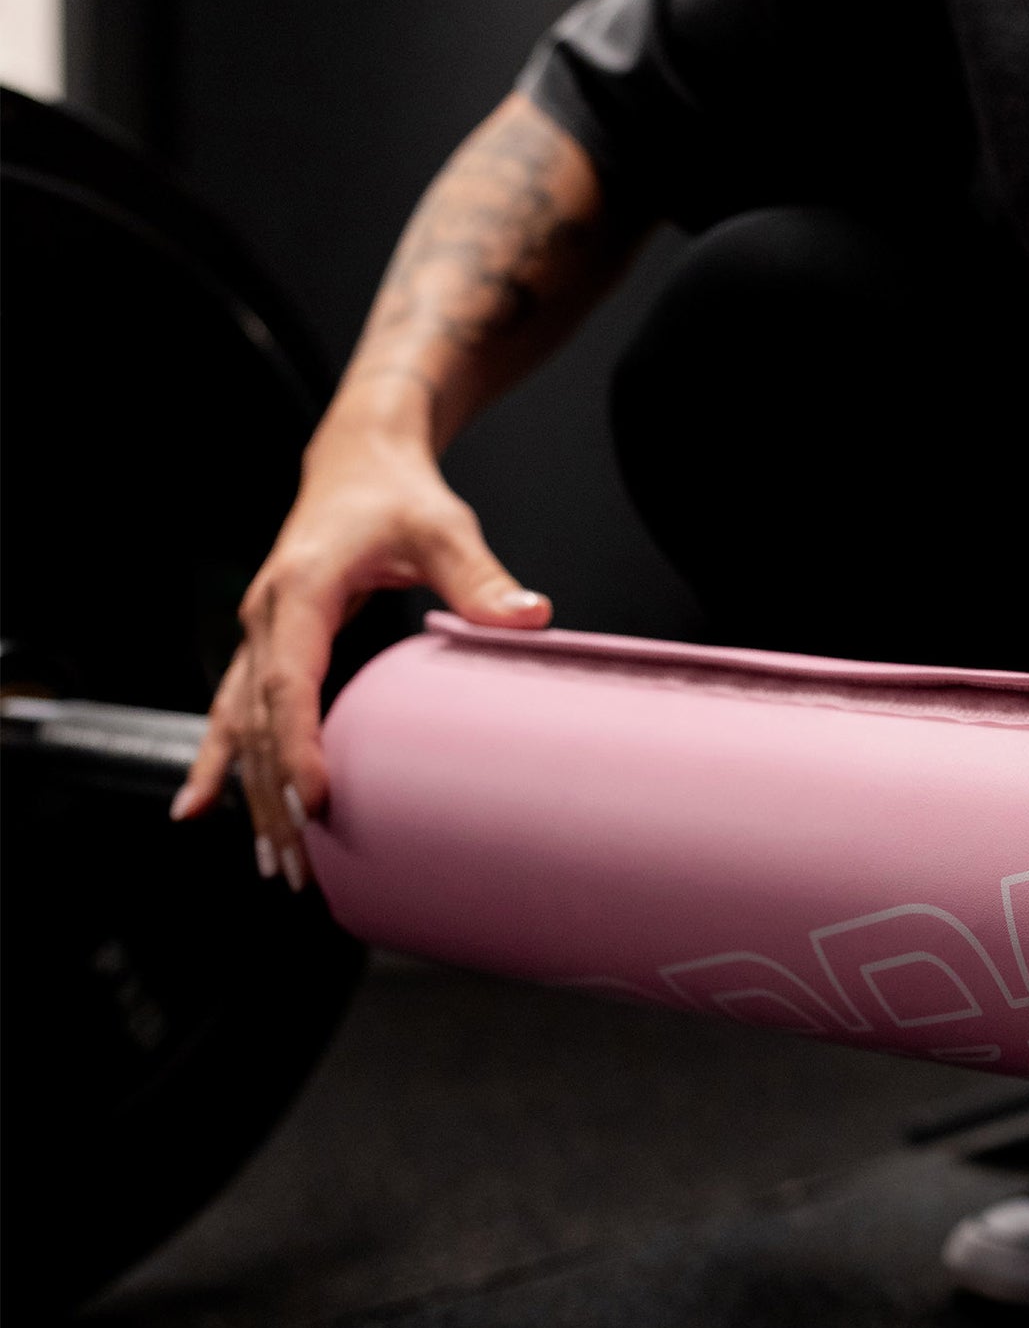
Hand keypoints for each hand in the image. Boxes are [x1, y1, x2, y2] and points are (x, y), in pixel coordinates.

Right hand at [170, 405, 549, 884]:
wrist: (359, 462)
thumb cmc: (397, 494)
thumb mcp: (443, 528)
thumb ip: (479, 577)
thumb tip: (529, 615)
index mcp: (299, 591)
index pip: (289, 682)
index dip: (298, 746)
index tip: (314, 801)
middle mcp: (266, 618)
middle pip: (261, 722)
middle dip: (275, 798)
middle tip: (300, 866)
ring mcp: (261, 635)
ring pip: (243, 727)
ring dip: (252, 797)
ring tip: (273, 864)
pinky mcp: (269, 646)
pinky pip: (235, 712)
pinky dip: (221, 762)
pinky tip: (199, 808)